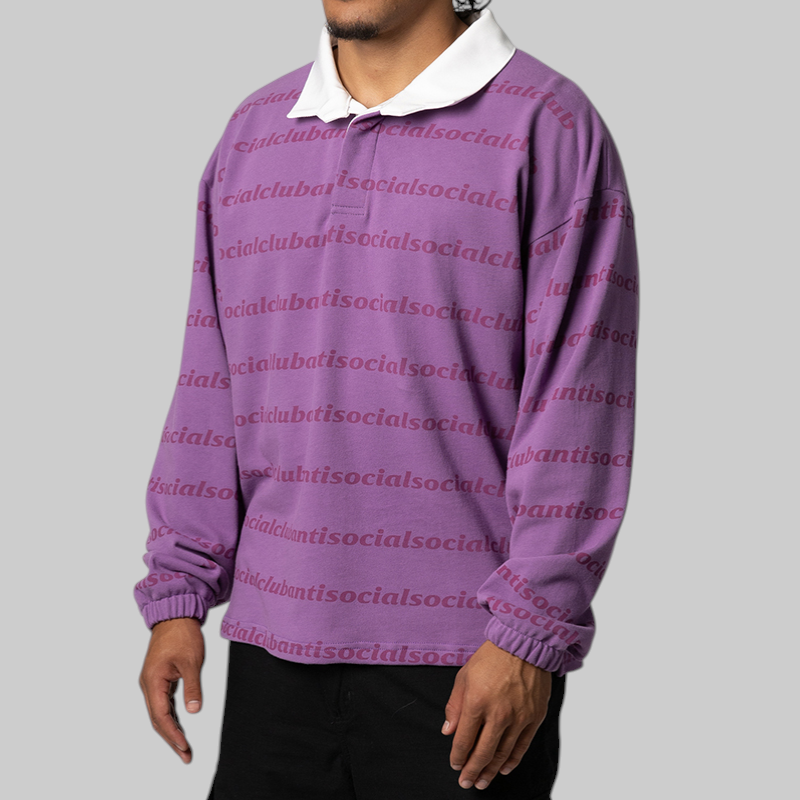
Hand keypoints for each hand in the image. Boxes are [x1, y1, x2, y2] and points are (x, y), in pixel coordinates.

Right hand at [139, 617, 204, 763]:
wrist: (175, 615)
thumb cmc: (181, 634)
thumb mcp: (191, 662)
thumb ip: (192, 687)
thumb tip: (193, 710)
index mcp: (153, 681)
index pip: (162, 716)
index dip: (173, 734)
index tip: (184, 747)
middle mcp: (148, 684)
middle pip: (158, 719)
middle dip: (171, 738)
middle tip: (185, 755)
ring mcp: (152, 682)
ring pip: (159, 712)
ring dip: (170, 729)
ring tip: (183, 746)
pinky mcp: (158, 678)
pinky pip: (162, 703)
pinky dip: (170, 716)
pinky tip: (179, 725)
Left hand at [442, 639, 551, 789]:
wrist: (523, 645)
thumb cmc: (491, 658)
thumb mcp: (464, 676)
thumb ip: (455, 706)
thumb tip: (449, 730)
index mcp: (477, 702)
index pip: (464, 739)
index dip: (458, 756)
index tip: (455, 765)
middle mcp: (498, 713)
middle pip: (483, 753)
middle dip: (472, 771)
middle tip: (466, 782)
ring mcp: (518, 717)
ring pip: (502, 754)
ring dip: (491, 771)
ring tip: (483, 781)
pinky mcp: (534, 717)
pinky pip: (522, 746)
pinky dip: (512, 760)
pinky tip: (504, 768)